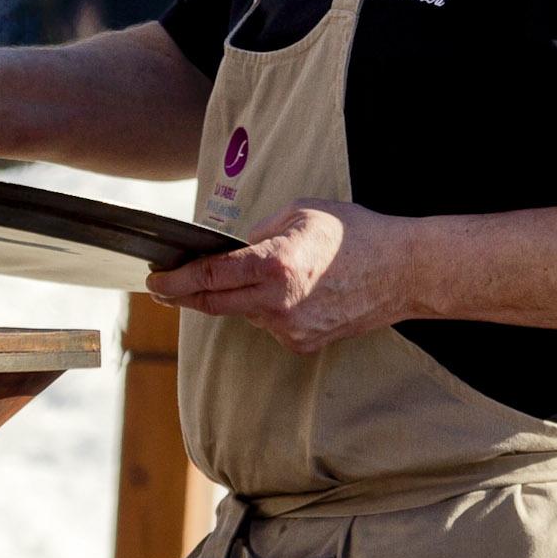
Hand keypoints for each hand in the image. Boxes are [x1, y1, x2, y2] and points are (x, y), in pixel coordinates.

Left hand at [148, 202, 420, 354]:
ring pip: (243, 314)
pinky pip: (269, 325)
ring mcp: (290, 329)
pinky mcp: (303, 344)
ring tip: (260, 275)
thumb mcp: (299, 213)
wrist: (402, 272)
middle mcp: (278, 303)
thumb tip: (231, 251)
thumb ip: (258, 233)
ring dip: (236, 297)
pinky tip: (289, 292)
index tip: (154, 281)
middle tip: (164, 288)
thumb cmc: (355, 234)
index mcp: (275, 264)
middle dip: (184, 296)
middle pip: (213, 304)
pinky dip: (267, 309)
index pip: (210, 275)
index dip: (175, 280)